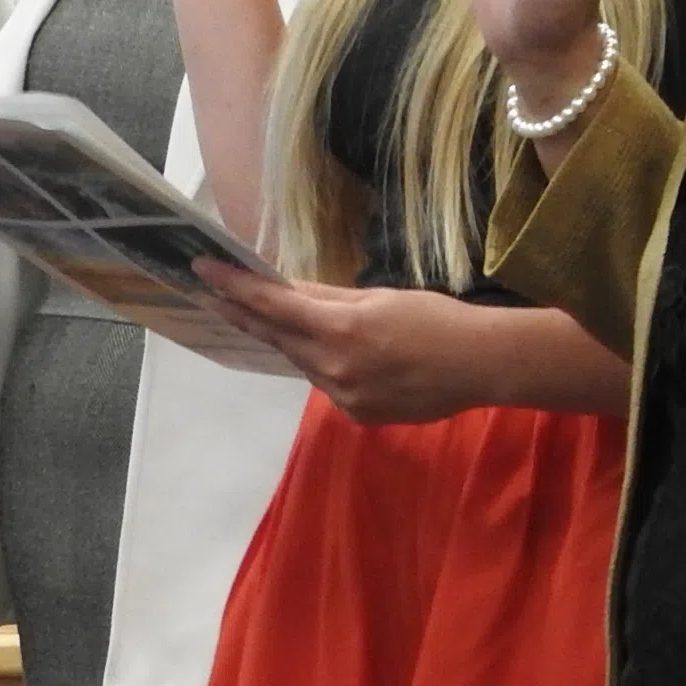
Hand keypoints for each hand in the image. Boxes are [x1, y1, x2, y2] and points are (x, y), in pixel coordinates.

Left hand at [194, 263, 498, 425]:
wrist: (482, 365)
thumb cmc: (438, 319)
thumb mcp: (381, 297)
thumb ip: (328, 297)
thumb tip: (284, 289)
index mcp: (342, 328)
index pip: (272, 305)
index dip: (234, 287)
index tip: (203, 270)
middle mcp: (334, 366)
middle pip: (279, 337)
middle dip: (249, 316)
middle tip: (219, 296)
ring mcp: (343, 396)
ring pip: (304, 364)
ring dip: (297, 344)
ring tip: (305, 327)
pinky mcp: (357, 415)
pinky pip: (330, 386)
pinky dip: (332, 369)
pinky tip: (360, 361)